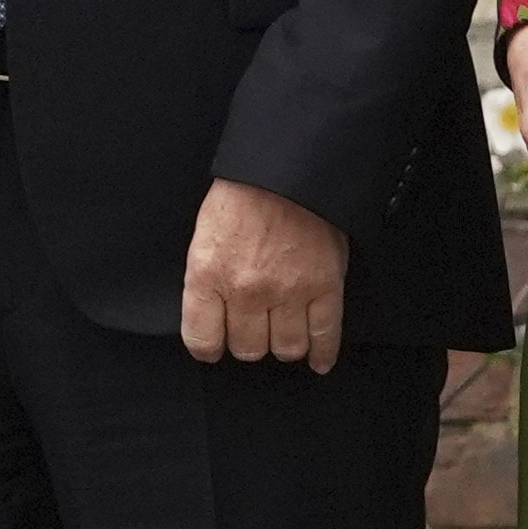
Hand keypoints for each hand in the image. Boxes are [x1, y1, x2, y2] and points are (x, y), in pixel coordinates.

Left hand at [179, 178, 346, 371]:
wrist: (286, 168)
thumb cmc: (242, 194)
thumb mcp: (204, 234)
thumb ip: (206, 278)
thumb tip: (211, 314)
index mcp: (208, 274)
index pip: (202, 340)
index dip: (209, 348)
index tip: (215, 346)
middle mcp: (246, 290)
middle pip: (247, 348)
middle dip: (249, 342)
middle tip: (253, 328)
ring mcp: (288, 292)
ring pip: (285, 348)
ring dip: (283, 345)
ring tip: (282, 333)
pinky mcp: (324, 288)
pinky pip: (324, 336)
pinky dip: (322, 353)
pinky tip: (318, 360)